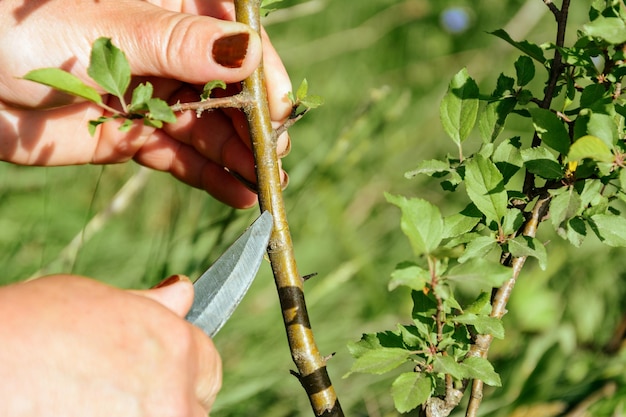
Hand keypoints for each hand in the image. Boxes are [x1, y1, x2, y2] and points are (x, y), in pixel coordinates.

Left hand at [0, 0, 290, 207]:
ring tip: (265, 185)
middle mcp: (168, 50)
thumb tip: (249, 52)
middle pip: (229, 88)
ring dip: (240, 156)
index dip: (262, 71)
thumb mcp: (103, 30)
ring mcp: (153, 94)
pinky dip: (211, 176)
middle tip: (273, 158)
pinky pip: (181, 156)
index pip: (232, 35)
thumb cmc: (14, 29)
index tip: (279, 109)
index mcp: (166, 7)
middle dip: (254, 123)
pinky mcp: (135, 134)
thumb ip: (176, 43)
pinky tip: (240, 195)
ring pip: (209, 127)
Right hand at [0, 274, 220, 416]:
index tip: (163, 370)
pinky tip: (86, 412)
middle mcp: (175, 395)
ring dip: (148, 415)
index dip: (185, 366)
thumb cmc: (41, 324)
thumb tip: (184, 294)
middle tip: (124, 391)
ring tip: (98, 403)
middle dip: (170, 396)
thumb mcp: (104, 302)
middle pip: (194, 404)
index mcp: (178, 347)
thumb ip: (153, 308)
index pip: (208, 363)